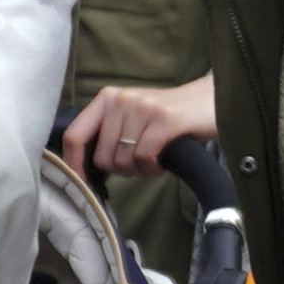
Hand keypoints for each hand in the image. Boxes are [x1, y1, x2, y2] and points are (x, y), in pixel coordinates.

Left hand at [59, 76, 215, 176]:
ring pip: (123, 160)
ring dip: (139, 171)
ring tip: (153, 161)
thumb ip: (107, 136)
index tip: (81, 184)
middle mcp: (121, 100)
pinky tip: (161, 163)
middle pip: (102, 157)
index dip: (74, 165)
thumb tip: (82, 170)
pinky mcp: (165, 120)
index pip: (74, 135)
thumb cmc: (167, 118)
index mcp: (107, 99)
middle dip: (120, 171)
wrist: (210, 102)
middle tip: (139, 165)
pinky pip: (144, 158)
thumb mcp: (131, 119)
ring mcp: (143, 108)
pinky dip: (152, 168)